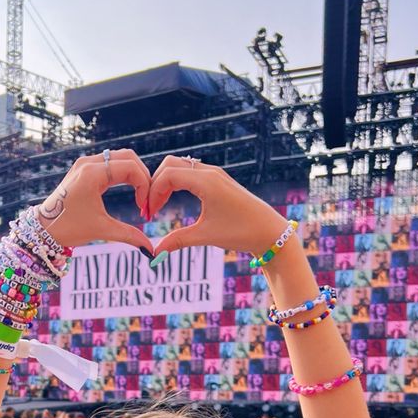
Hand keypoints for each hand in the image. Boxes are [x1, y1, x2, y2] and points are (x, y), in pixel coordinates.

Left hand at [35, 150, 152, 252]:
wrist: (45, 228)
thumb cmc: (69, 228)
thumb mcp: (102, 230)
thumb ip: (129, 235)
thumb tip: (150, 249)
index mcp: (92, 174)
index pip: (131, 168)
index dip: (144, 186)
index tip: (144, 208)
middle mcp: (88, 163)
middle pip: (128, 157)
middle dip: (142, 176)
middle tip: (146, 199)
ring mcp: (85, 163)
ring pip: (119, 157)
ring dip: (133, 173)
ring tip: (138, 195)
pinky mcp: (83, 168)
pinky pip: (110, 162)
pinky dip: (122, 173)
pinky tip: (128, 190)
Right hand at [147, 156, 284, 255]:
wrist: (269, 231)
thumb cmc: (241, 232)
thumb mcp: (206, 236)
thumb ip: (177, 241)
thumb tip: (154, 253)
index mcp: (206, 181)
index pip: (167, 176)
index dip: (152, 193)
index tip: (149, 214)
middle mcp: (209, 172)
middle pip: (169, 164)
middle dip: (155, 184)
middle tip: (150, 209)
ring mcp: (214, 174)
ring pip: (179, 166)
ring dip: (165, 182)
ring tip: (159, 206)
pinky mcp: (218, 180)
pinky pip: (190, 172)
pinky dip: (177, 182)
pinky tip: (173, 200)